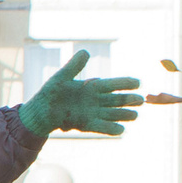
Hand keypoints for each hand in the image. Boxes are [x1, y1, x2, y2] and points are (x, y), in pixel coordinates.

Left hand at [18, 50, 140, 137]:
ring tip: (135, 115)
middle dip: (129, 100)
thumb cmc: (51, 93)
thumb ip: (74, 65)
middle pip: (118, 100)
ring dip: (124, 115)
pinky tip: (121, 130)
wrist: (40, 111)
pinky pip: (103, 127)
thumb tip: (85, 52)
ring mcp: (93, 113)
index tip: (138, 82)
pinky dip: (111, 128)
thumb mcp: (62, 76)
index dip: (126, 83)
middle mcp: (97, 100)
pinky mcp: (87, 124)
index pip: (114, 84)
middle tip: (141, 100)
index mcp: (93, 87)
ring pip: (114, 114)